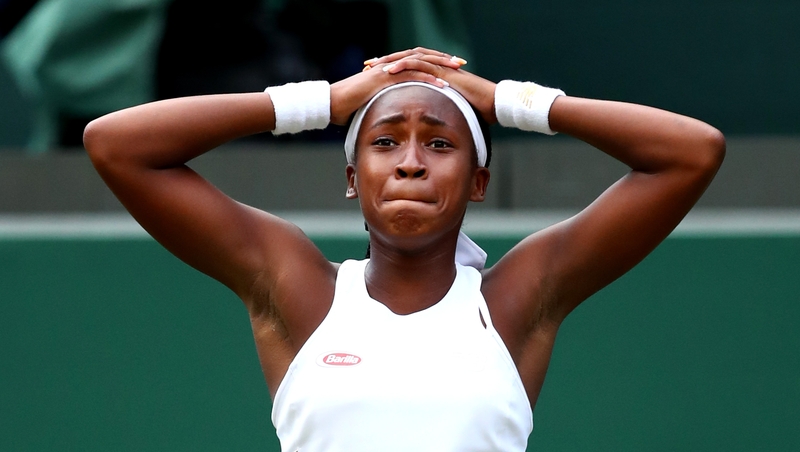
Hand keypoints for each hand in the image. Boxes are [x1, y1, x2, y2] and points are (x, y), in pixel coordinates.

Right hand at [330, 53, 449, 124]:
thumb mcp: (370, 104)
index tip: (450, 69)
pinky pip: (410, 76)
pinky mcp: (384, 79)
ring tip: (457, 70)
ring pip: (419, 63)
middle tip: (461, 63)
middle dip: (442, 60)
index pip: (416, 63)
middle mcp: (390, 67)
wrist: (330, 104)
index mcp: (389, 71)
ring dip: (440, 66)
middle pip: (422, 58)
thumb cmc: (347, 107)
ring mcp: (387, 71)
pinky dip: (428, 79)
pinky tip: (442, 85)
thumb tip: (391, 116)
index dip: (434, 64)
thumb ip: (383, 104)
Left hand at [362, 47, 497, 123]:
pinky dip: (403, 65)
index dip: (390, 71)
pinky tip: (389, 71)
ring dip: (389, 61)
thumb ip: (438, 114)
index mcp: (435, 75)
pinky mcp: (443, 70)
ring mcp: (439, 67)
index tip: (373, 78)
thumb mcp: (450, 112)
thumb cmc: (476, 112)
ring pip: (409, 58)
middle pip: (404, 59)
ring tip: (373, 67)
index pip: (409, 68)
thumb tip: (429, 129)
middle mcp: (436, 67)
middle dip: (384, 62)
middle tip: (367, 67)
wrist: (493, 104)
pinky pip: (420, 63)